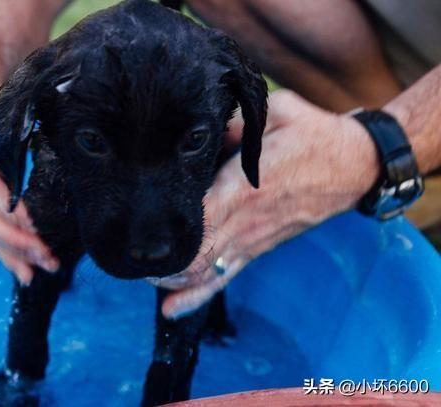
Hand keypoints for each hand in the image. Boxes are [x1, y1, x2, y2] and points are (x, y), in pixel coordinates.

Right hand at [0, 97, 58, 284]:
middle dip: (12, 238)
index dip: (6, 206)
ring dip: (10, 251)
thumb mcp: (5, 113)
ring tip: (38, 268)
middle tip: (44, 255)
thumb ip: (16, 140)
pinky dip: (2, 251)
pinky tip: (22, 270)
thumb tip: (58, 165)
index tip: (32, 226)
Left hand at [154, 90, 379, 318]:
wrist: (354, 166)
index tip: (137, 228)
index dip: (167, 229)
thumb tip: (195, 128)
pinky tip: (170, 309)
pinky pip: (225, 278)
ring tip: (138, 275)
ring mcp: (253, 241)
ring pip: (205, 273)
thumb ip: (234, 124)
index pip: (199, 219)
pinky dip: (196, 296)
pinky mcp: (258, 249)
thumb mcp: (276, 113)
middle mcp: (247, 222)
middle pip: (195, 256)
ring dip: (170, 279)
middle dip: (159, 262)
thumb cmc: (312, 135)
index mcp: (246, 188)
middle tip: (127, 255)